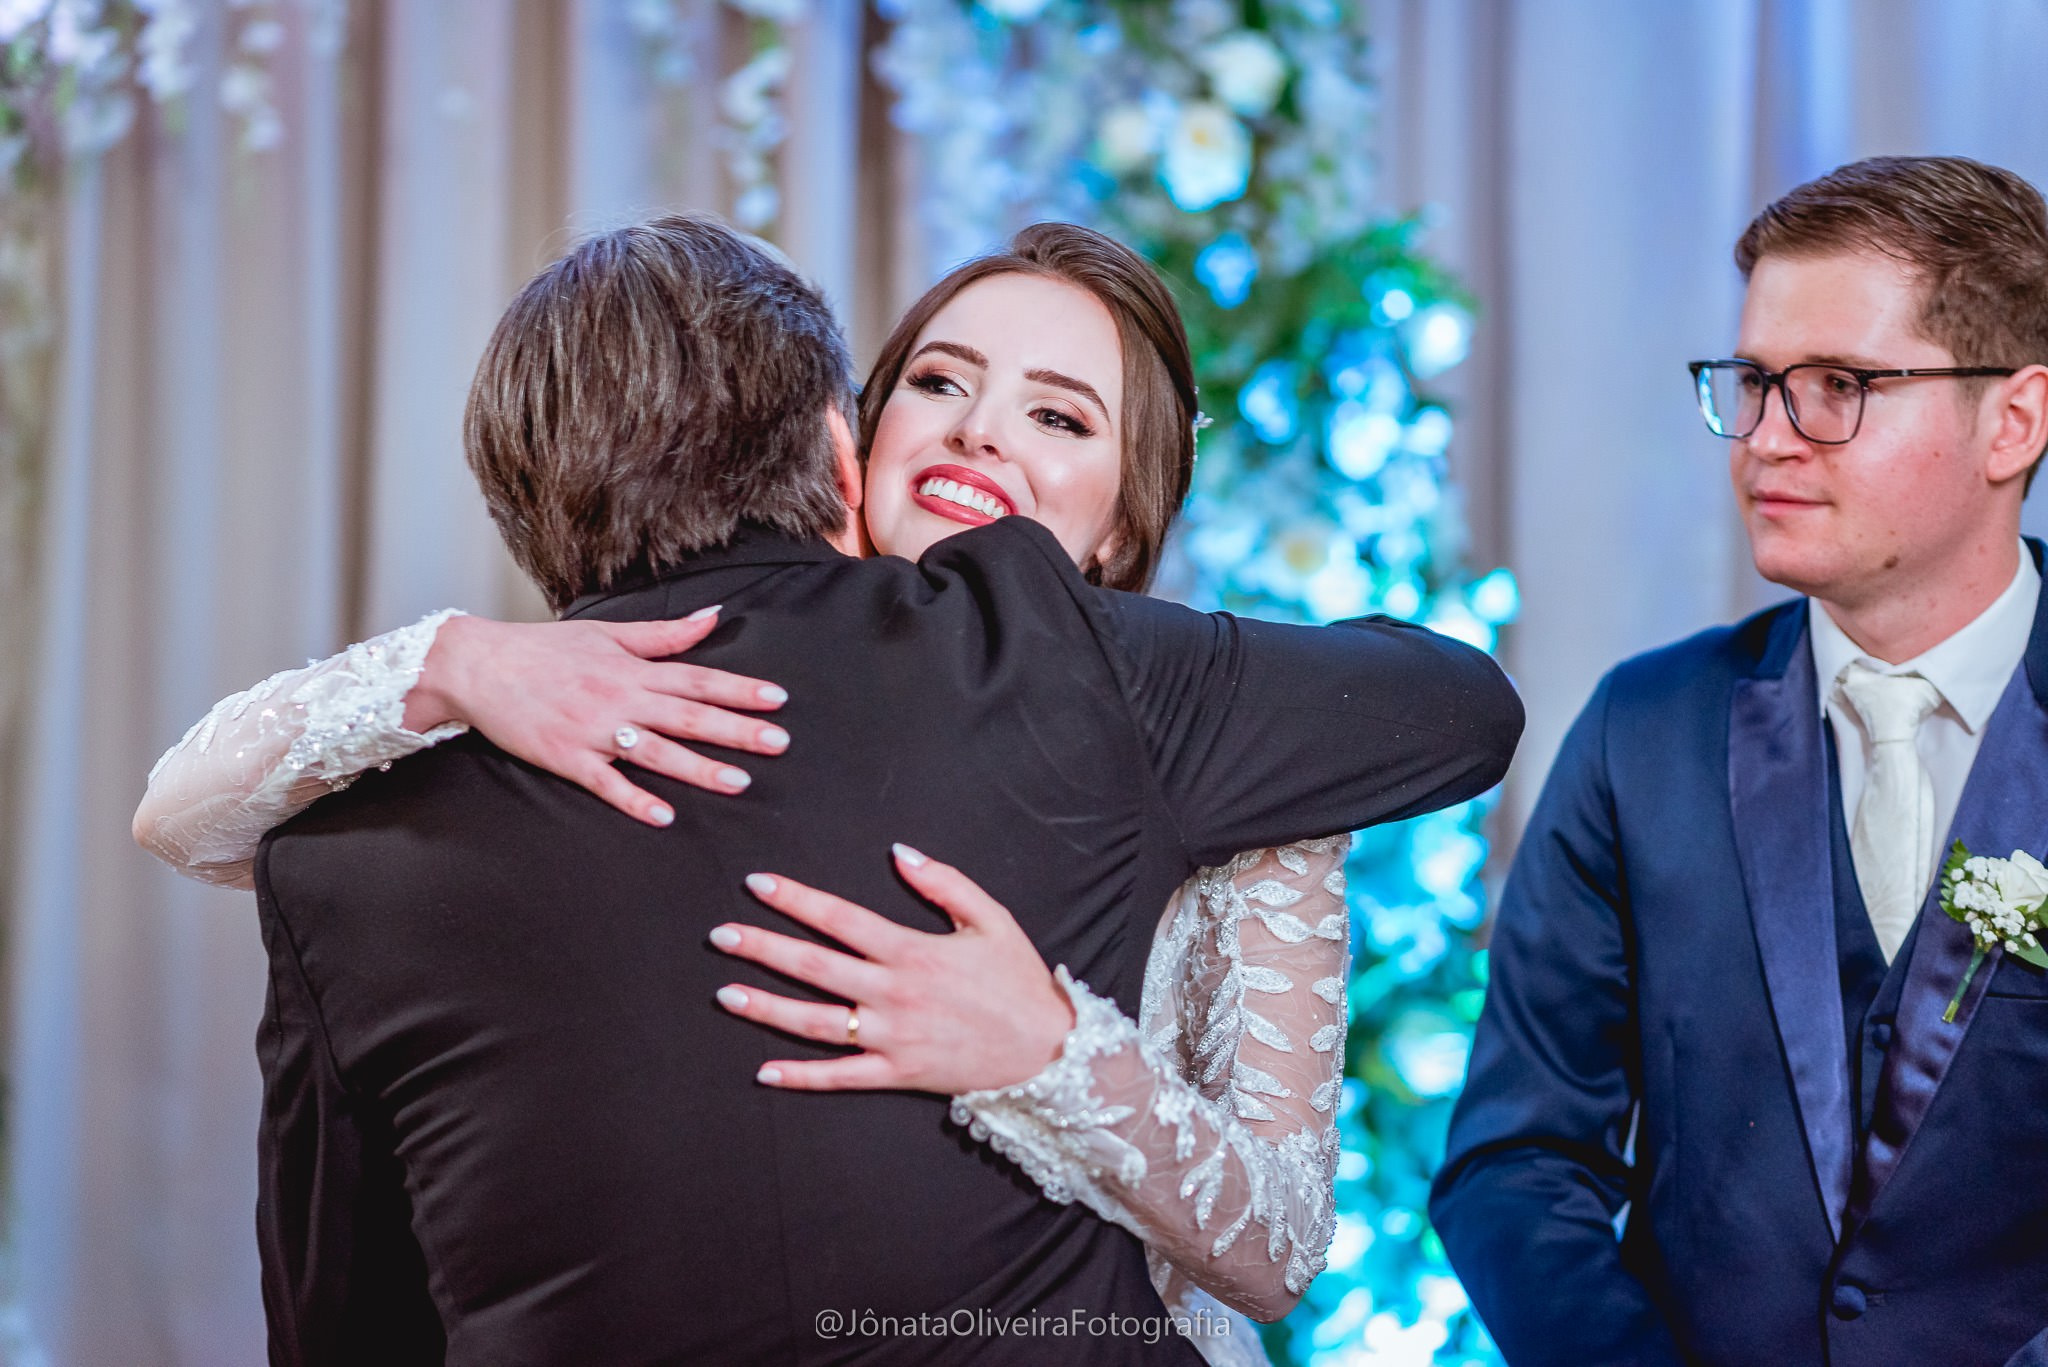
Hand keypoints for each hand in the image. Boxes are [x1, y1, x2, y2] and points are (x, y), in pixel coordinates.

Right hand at [405, 608, 790, 826]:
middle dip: (736, 729)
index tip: (778, 699)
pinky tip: (663, 816)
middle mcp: (619, 698)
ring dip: (698, 768)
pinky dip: (633, 799)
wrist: (476, 665)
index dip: (739, 690)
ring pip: (655, 752)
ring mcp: (593, 730)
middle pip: (687, 715)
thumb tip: (714, 616)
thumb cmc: (544, 649)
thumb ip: (664, 634)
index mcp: (632, 669)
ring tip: (739, 783)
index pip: (698, 678)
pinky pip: (605, 782)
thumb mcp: (607, 633)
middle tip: (779, 742)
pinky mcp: (566, 757)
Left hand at [709, 844, 1077, 1093]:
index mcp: (912, 952)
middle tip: (720, 935)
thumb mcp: (992, 919)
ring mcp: (891, 1039)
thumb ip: (945, 882)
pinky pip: (839, 1078)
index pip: (840, 918)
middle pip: (814, 966)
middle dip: (762, 948)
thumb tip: (899, 852)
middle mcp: (893, 995)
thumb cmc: (1019, 982)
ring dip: (766, 1007)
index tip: (758, 884)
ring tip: (726, 994)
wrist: (1048, 1051)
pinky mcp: (896, 1075)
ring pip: (815, 1023)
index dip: (795, 899)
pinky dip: (800, 1077)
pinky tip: (763, 1070)